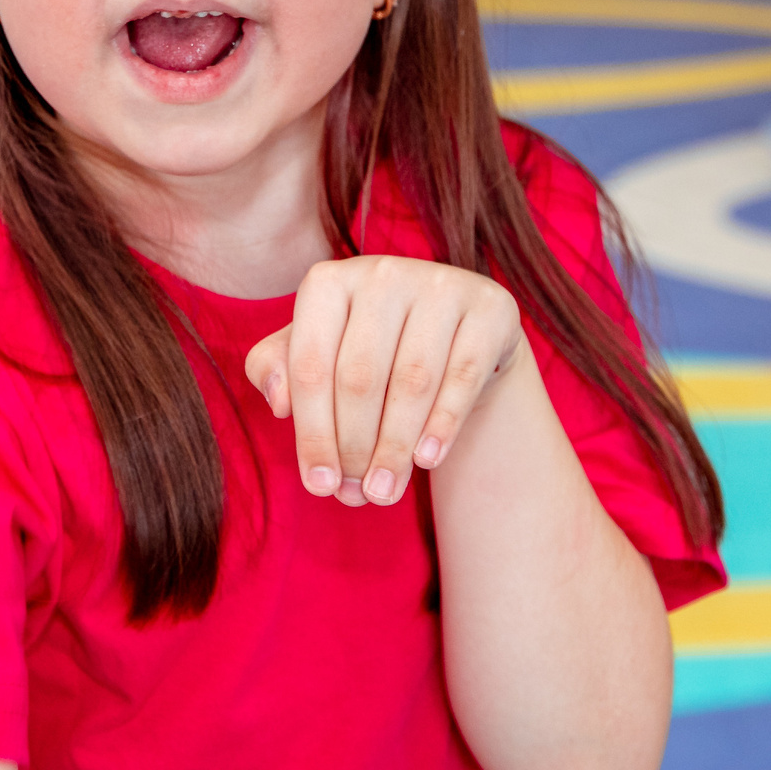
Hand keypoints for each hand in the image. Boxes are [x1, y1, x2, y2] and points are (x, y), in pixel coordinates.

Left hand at [244, 256, 528, 507]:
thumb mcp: (317, 354)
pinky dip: (443, 423)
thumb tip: (279, 402)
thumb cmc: (369, 350)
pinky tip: (427, 461)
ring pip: (411, 381)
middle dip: (353, 447)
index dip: (312, 432)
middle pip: (360, 377)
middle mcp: (384, 272)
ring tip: (384, 493)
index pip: (311, 365)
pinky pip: (463, 375)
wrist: (455, 336)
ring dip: (394, 447)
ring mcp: (441, 284)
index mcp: (330, 281)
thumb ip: (279, 370)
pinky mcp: (491, 307)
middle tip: (355, 497)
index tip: (318, 485)